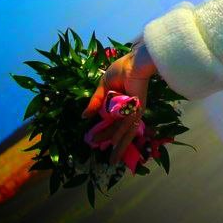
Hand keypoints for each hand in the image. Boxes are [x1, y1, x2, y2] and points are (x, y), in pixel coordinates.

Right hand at [83, 38, 157, 168]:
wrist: (134, 62)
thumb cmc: (121, 69)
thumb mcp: (103, 86)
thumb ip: (95, 102)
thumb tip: (84, 117)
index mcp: (122, 104)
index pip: (114, 123)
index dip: (107, 133)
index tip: (96, 142)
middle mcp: (129, 110)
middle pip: (122, 132)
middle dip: (116, 146)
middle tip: (110, 160)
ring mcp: (134, 110)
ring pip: (126, 132)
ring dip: (118, 146)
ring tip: (112, 160)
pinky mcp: (138, 109)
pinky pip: (128, 125)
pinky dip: (121, 135)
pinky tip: (115, 145)